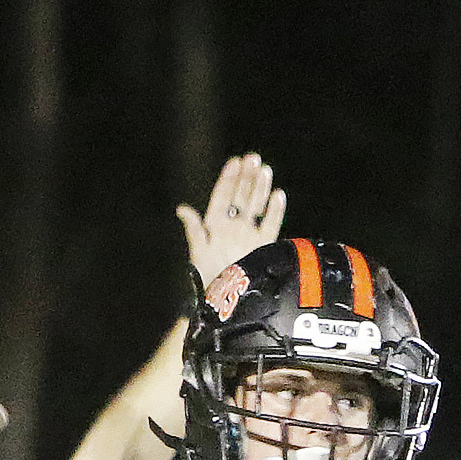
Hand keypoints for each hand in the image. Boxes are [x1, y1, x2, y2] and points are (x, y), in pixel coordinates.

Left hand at [178, 153, 287, 284]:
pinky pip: (272, 224)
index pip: (223, 195)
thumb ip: (194, 229)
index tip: (235, 161)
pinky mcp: (264, 245)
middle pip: (241, 196)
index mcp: (216, 224)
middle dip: (247, 176)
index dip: (229, 178)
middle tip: (253, 158)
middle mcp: (234, 226)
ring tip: (265, 170)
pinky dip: (275, 210)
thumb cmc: (208, 276)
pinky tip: (278, 195)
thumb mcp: (198, 251)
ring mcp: (250, 234)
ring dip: (260, 187)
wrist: (227, 301)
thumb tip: (182, 209)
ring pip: (256, 205)